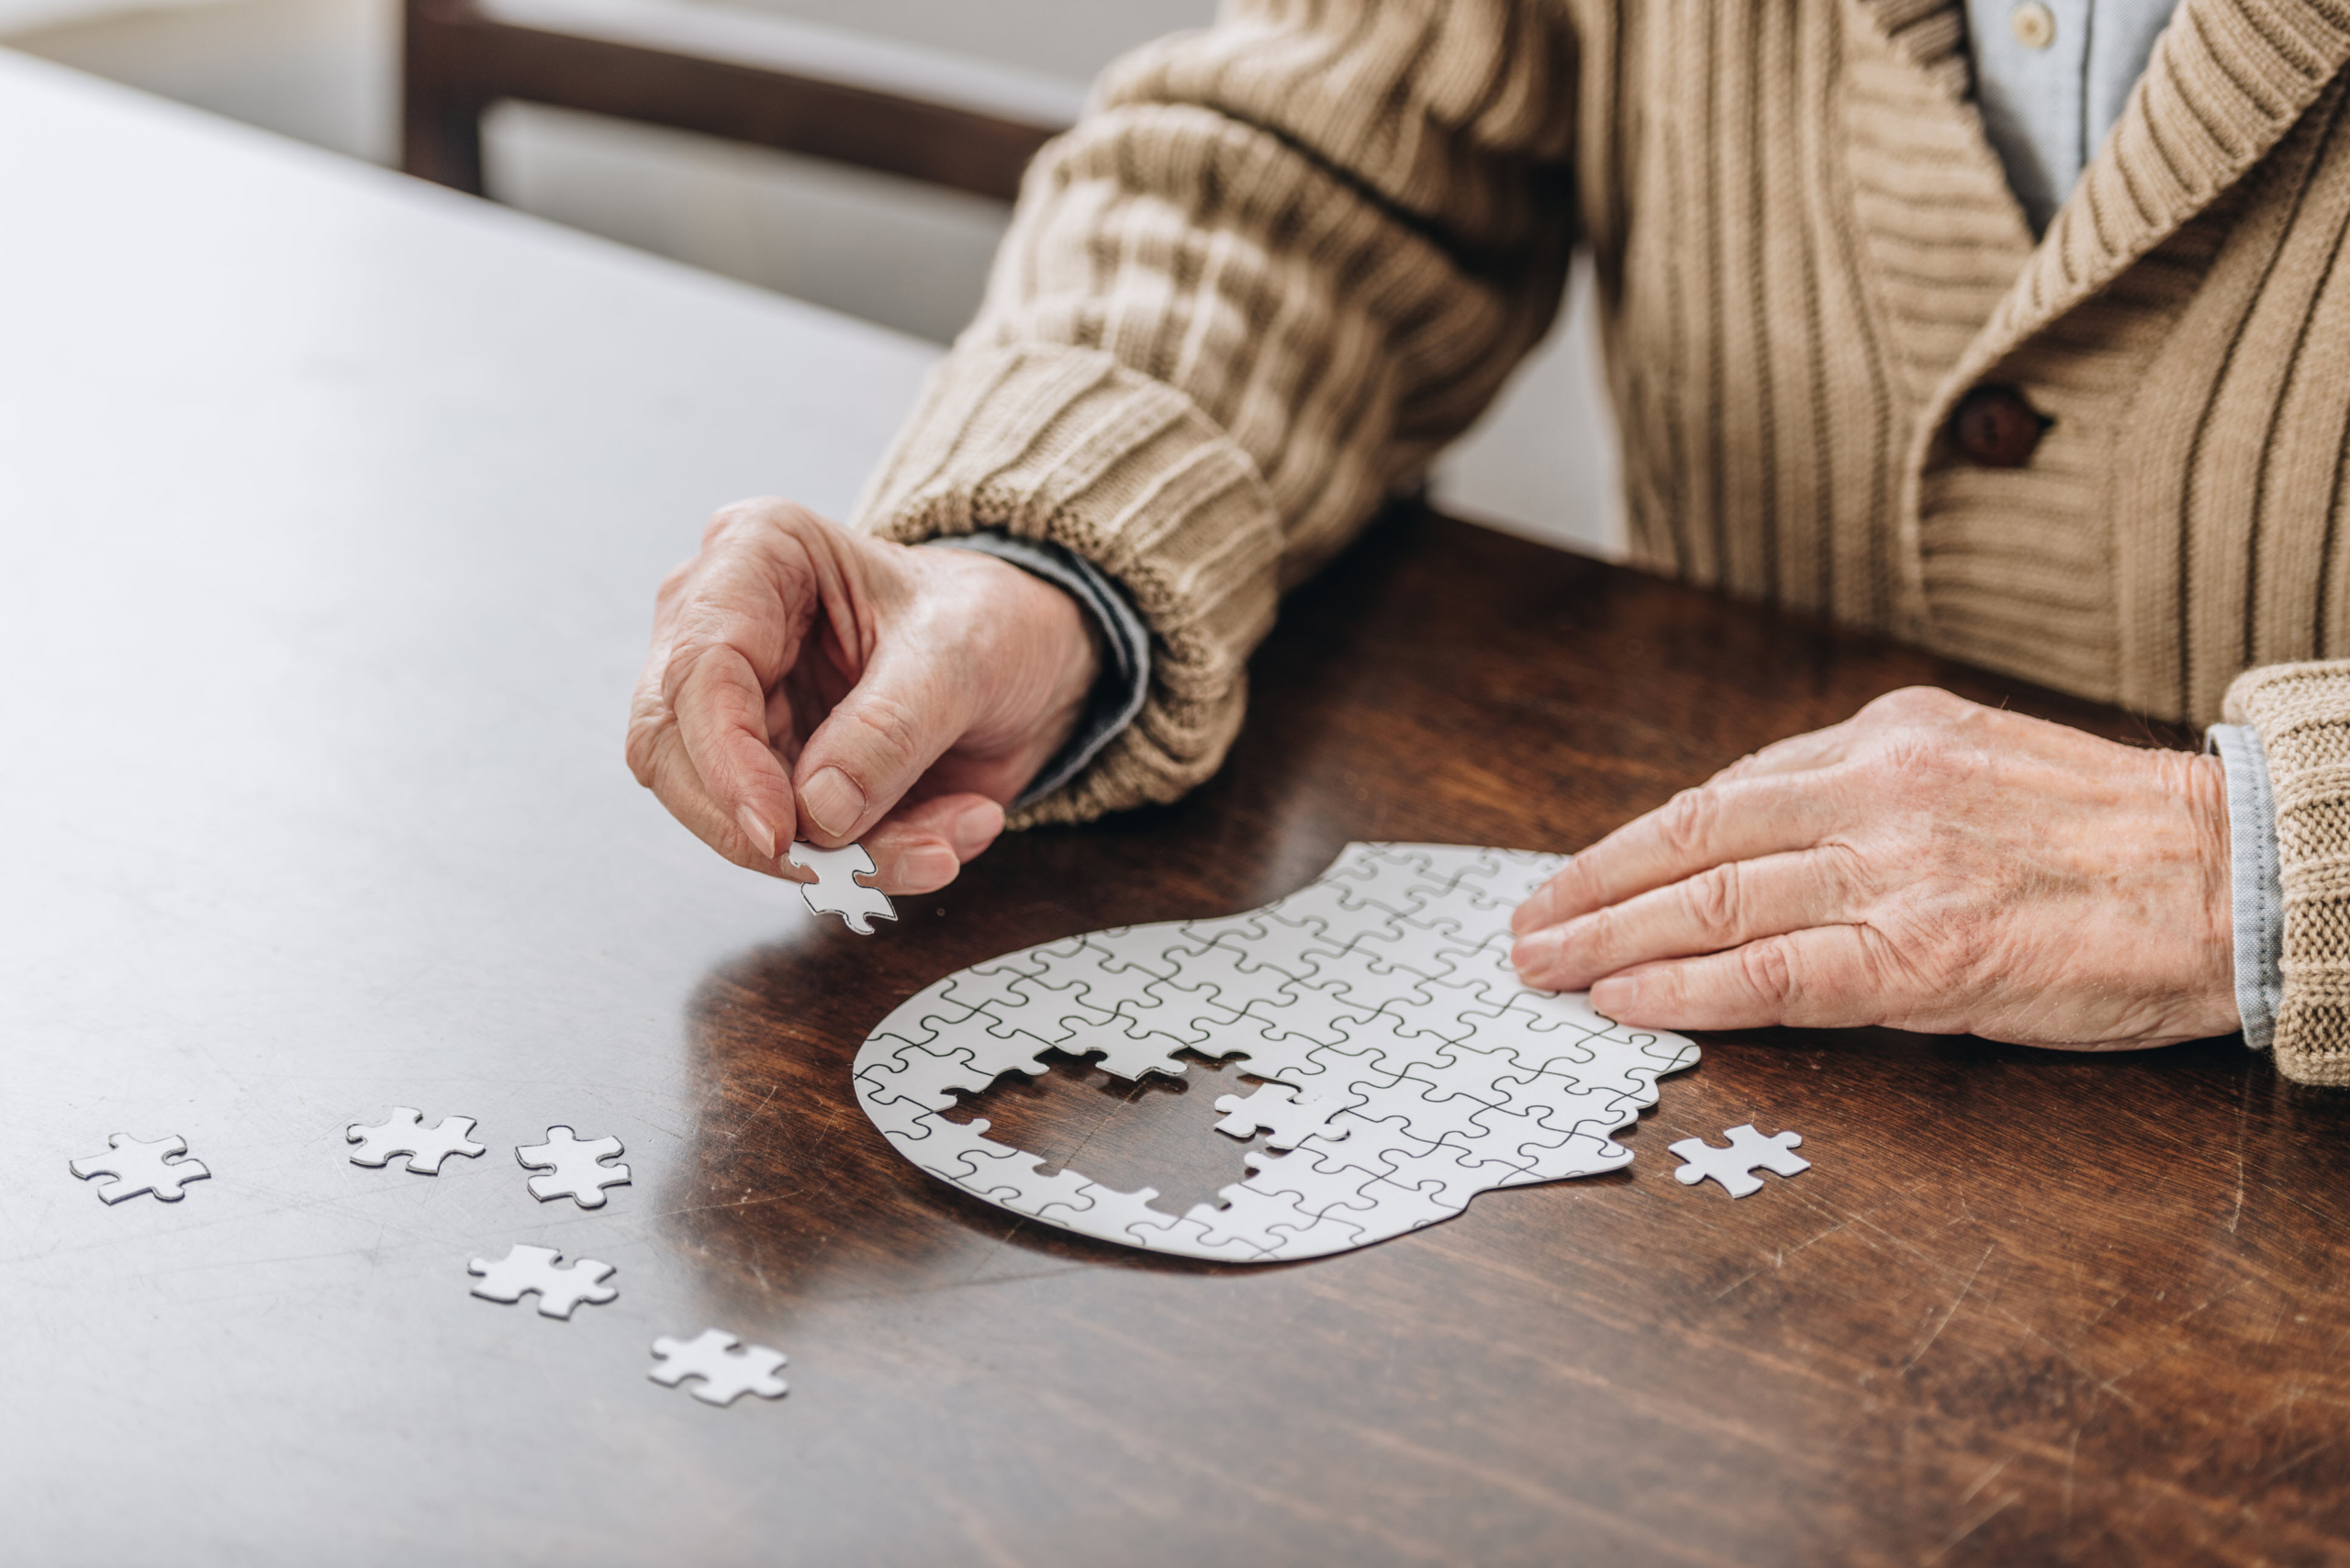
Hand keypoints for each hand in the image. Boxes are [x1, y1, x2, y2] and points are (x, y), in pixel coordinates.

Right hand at [627, 499, 1100, 893]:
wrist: (1027, 658)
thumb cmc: (989, 619)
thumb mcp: (963, 654)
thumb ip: (891, 728)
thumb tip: (817, 810)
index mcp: (756, 554)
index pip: (697, 669)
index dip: (726, 763)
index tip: (781, 832)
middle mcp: (721, 627)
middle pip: (675, 752)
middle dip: (766, 829)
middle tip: (856, 868)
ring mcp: (736, 707)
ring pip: (728, 815)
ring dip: (836, 857)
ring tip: (940, 848)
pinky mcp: (767, 773)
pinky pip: (788, 845)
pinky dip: (865, 862)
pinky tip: (942, 840)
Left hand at [1509, 687, 2237, 1049]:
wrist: (2233, 874)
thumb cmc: (2107, 833)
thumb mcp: (1972, 762)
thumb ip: (1865, 788)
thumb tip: (1753, 831)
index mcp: (1885, 737)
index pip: (1721, 793)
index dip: (1631, 842)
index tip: (1572, 873)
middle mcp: (1875, 791)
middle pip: (1691, 841)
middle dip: (1590, 887)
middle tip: (1523, 926)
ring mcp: (1894, 872)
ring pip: (1712, 903)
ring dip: (1609, 939)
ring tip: (1544, 967)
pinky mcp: (1923, 956)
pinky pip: (1774, 975)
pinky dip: (1684, 990)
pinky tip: (1626, 1002)